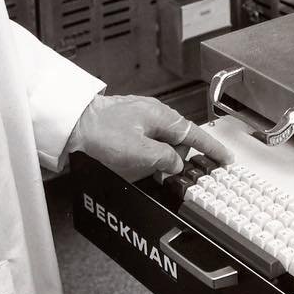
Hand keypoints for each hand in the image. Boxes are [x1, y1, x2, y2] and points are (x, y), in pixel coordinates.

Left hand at [66, 94, 233, 181]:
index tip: (225, 159)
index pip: (195, 134)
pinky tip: (138, 169)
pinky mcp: (123, 128)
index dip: (212, 148)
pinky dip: (147, 158)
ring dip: (161, 161)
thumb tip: (177, 164)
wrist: (68, 125)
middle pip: (178, 140)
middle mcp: (152, 115)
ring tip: (154, 177)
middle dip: (182, 159)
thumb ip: (165, 159)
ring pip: (159, 144)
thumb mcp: (140, 153)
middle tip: (184, 178)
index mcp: (161, 116)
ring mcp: (137, 120)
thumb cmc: (100, 133)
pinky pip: (144, 145)